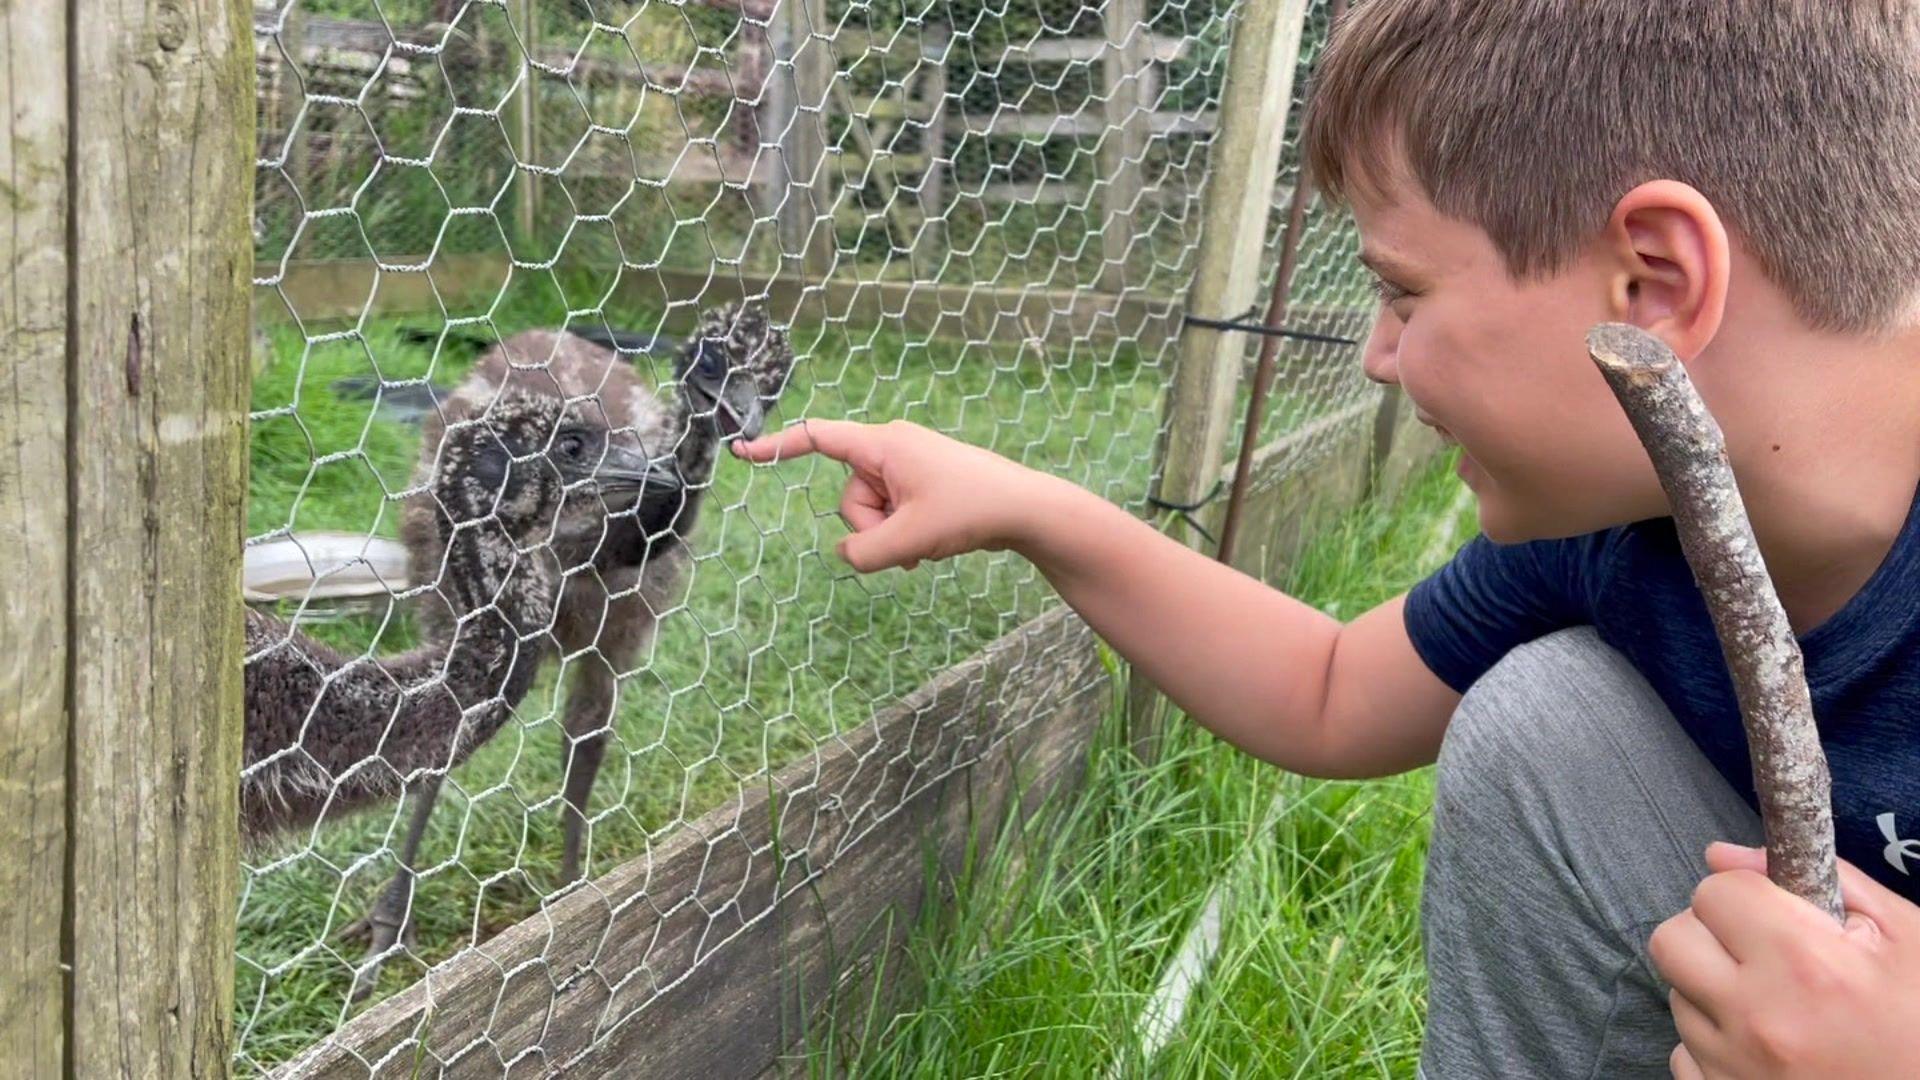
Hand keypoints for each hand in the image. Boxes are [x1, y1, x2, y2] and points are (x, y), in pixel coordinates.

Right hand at [731, 419, 1064, 571]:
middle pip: (850, 496)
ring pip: (872, 513)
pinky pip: (893, 515)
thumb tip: (848, 556)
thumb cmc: (973, 511)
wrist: (1028, 510)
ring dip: (892, 537)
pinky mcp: (923, 486)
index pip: (819, 438)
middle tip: (910, 541)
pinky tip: (934, 544)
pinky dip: (906, 535)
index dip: (779, 447)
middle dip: (871, 527)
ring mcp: (909, 468)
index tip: (744, 452)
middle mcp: (893, 449)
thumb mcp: (912, 539)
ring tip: (927, 545)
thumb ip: (866, 552)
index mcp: (885, 445)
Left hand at [1649, 841, 1919, 1077]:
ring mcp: (1734, 1068)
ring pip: (1677, 996)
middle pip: (1673, 940)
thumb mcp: (1905, 938)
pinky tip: (1766, 1048)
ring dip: (1714, 991)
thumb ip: (1820, 877)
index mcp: (1805, 965)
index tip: (1776, 914)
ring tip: (1777, 1005)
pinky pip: (1684, 1054)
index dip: (1745, 893)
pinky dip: (1715, 1045)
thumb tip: (1723, 854)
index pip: (1715, 892)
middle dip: (1711, 933)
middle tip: (1761, 951)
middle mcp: (1758, 1019)